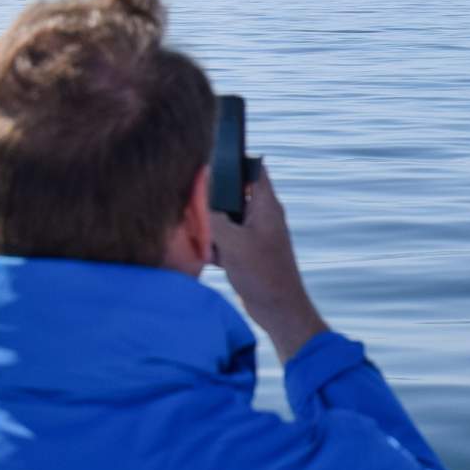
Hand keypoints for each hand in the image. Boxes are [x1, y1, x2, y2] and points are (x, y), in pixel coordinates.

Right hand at [211, 164, 327, 362]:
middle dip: (211, 199)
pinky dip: (212, 245)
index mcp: (266, 205)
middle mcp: (261, 216)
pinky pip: (222, 239)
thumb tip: (196, 200)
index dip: (235, 161)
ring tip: (198, 234)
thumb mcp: (233, 242)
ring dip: (209, 226)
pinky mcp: (244, 252)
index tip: (210, 159)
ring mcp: (252, 234)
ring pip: (224, 218)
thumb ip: (213, 217)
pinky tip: (204, 255)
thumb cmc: (262, 273)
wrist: (277, 310)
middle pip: (232, 195)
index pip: (253, 170)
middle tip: (191, 204)